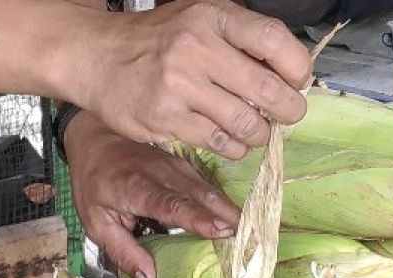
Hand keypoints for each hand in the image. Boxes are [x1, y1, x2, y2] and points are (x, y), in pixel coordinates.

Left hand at [64, 111, 240, 277]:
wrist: (96, 137)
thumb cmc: (94, 183)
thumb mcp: (95, 221)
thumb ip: (123, 252)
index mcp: (136, 188)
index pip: (170, 204)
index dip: (197, 217)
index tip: (222, 230)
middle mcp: (162, 175)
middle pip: (200, 195)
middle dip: (226, 215)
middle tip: (251, 236)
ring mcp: (178, 168)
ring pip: (210, 190)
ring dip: (231, 211)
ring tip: (254, 230)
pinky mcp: (188, 168)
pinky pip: (210, 187)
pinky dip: (226, 204)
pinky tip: (241, 219)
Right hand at [75, 0, 311, 159]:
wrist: (95, 55)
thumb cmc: (160, 40)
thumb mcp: (201, 20)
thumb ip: (244, 40)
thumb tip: (294, 75)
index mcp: (213, 17)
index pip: (275, 41)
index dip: (297, 68)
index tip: (295, 80)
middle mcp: (196, 47)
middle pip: (270, 91)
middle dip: (289, 110)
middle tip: (285, 114)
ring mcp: (179, 84)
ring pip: (249, 125)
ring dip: (260, 133)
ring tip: (253, 128)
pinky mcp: (165, 117)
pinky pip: (221, 143)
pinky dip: (233, 146)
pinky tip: (226, 137)